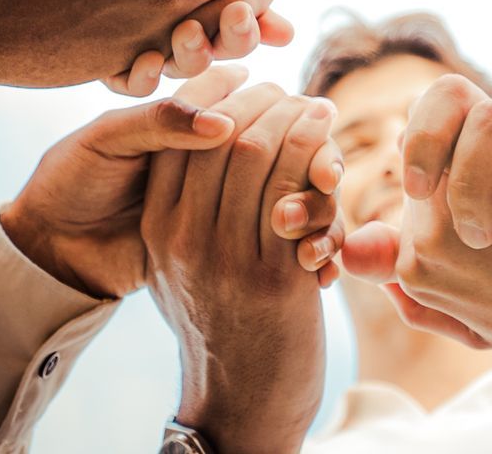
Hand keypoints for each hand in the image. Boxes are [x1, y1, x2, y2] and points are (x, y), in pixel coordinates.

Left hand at [0, 67, 340, 298]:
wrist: (52, 248)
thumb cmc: (71, 181)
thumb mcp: (106, 143)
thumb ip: (159, 123)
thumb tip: (222, 123)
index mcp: (177, 113)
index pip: (232, 92)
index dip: (265, 94)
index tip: (300, 101)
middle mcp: (202, 145)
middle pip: (268, 134)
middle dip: (301, 136)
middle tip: (327, 138)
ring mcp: (214, 190)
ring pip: (278, 179)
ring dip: (309, 183)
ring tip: (331, 181)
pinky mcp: (219, 231)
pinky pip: (268, 227)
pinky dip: (295, 231)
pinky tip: (313, 240)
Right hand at [144, 81, 339, 452]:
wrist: (241, 404)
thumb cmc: (223, 324)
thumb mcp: (183, 265)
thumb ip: (190, 208)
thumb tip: (216, 136)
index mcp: (158, 227)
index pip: (182, 133)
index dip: (227, 97)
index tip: (258, 86)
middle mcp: (184, 239)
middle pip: (226, 134)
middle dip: (270, 101)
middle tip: (298, 95)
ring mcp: (228, 259)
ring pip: (264, 155)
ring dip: (302, 122)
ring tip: (321, 112)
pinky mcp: (276, 281)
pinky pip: (302, 196)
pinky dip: (321, 163)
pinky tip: (333, 156)